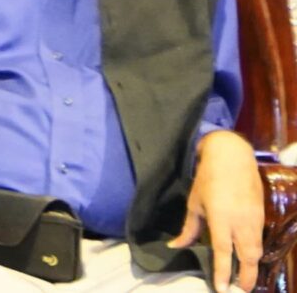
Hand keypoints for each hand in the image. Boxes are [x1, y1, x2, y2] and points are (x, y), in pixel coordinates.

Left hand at [173, 129, 263, 292]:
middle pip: (247, 257)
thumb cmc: (208, 179)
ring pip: (257, 251)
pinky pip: (260, 240)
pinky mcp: (262, 216)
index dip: (223, 272)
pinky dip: (255, 253)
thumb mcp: (195, 203)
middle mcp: (241, 222)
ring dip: (252, 267)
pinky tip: (249, 259)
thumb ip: (189, 229)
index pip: (224, 252)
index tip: (223, 289)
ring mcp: (254, 220)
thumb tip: (175, 246)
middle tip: (240, 291)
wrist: (232, 158)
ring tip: (245, 280)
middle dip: (246, 277)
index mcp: (221, 218)